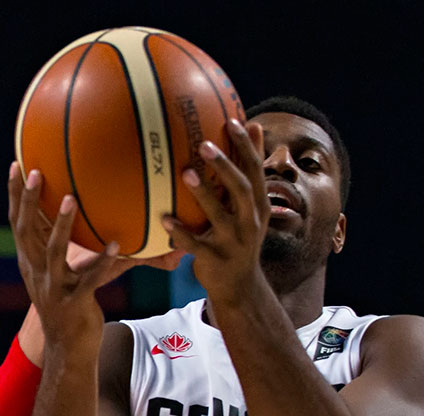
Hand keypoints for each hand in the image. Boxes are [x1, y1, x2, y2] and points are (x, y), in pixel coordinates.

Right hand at [8, 163, 179, 348]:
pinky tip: (116, 244)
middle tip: (36, 172)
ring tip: (70, 199)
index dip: (14, 196)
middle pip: (26, 232)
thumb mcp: (63, 273)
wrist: (68, 349)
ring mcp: (53, 289)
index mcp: (31, 263)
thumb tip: (85, 215)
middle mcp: (37, 273)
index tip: (15, 165)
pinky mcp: (74, 303)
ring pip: (53, 253)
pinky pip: (89, 279)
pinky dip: (102, 262)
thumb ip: (69, 246)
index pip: (17, 223)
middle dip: (28, 201)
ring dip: (60, 225)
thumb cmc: (70, 305)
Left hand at [162, 120, 270, 303]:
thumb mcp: (249, 209)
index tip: (234, 121)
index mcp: (259, 205)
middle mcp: (250, 222)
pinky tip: (164, 220)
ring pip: (220, 215)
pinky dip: (181, 233)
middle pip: (243, 188)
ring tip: (186, 173)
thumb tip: (253, 126)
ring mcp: (233, 242)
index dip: (247, 146)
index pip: (256, 170)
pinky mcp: (215, 260)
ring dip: (203, 194)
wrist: (240, 286)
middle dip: (226, 166)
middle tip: (204, 144)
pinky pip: (195, 245)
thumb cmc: (238, 238)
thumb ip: (248, 173)